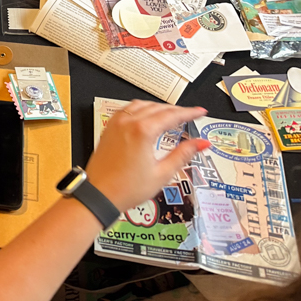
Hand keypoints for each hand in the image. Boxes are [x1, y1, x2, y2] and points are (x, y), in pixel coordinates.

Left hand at [85, 101, 209, 211]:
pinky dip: (141, 109)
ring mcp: (116, 124)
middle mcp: (127, 123)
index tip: (200, 112)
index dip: (189, 113)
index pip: (172, 115)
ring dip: (158, 107)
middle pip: (157, 108)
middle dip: (176, 110)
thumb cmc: (126, 188)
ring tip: (172, 115)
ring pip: (141, 105)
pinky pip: (127, 110)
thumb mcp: (162, 173)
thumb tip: (201, 144)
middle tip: (190, 115)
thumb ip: (183, 154)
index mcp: (142, 131)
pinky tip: (147, 117)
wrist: (99, 195)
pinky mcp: (109, 129)